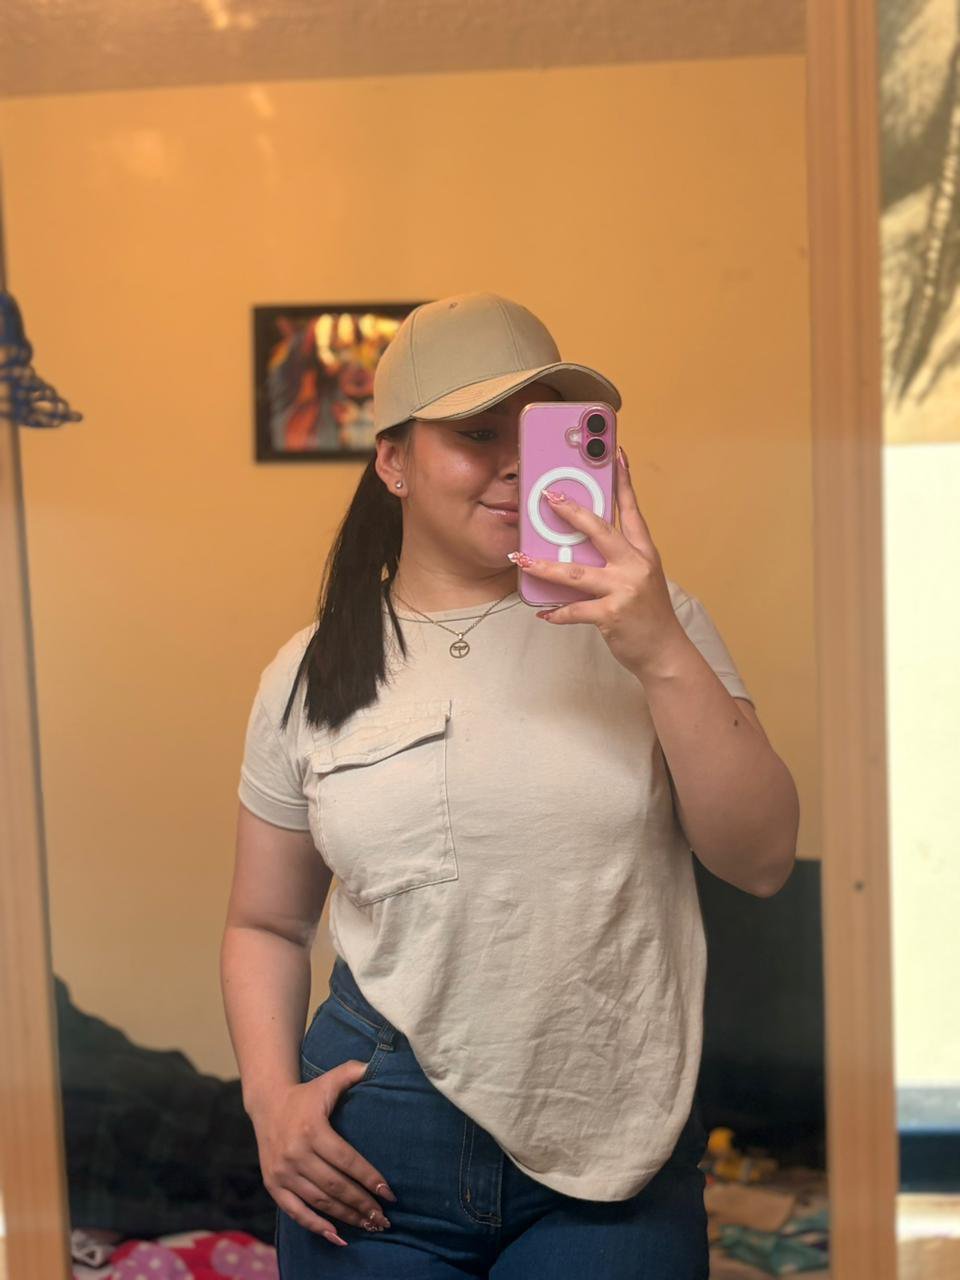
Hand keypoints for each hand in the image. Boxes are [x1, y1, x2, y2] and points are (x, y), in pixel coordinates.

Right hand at [252, 1060, 393, 1239]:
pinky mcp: (273, 1185)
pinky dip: (316, 1226)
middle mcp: (295, 1153)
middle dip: (363, 1204)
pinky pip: (296, 1212)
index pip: (347, 1160)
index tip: (390, 1193)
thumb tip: (375, 1065)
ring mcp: (282, 1172)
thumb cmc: (307, 1095)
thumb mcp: (329, 1080)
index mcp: (312, 1130)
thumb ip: (352, 1072)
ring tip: (370, 1225)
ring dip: (347, 1217)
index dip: (369, 1178)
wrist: (267, 1104)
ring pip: (320, 1202)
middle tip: (384, 1218)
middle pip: (336, 1186)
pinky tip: (338, 1236)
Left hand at [510, 445, 687, 678]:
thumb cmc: (648, 614)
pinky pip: (575, 610)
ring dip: (545, 565)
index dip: (623, 480)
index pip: (632, 510)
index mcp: (643, 553)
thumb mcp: (640, 579)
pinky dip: (556, 612)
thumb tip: (578, 547)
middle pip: (601, 531)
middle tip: (548, 497)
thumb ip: (616, 559)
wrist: (664, 652)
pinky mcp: (612, 614)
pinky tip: (543, 612)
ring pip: (576, 573)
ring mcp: (624, 590)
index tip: (614, 453)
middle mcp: (635, 566)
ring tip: (522, 558)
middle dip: (572, 512)